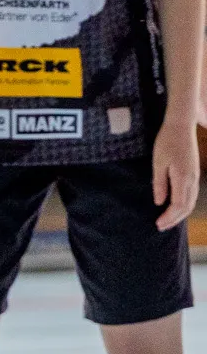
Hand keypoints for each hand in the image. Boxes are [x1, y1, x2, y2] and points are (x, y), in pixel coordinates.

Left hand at [152, 117, 199, 231]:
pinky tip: (175, 207)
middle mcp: (192, 179)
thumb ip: (159, 183)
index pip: (178, 205)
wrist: (180, 126)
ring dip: (180, 213)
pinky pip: (191, 194)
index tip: (158, 224)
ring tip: (167, 220)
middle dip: (175, 219)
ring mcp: (195, 176)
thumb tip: (159, 202)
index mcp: (183, 178)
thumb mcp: (158, 163)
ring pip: (191, 201)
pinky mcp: (193, 173)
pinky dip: (184, 205)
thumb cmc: (166, 142)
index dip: (169, 217)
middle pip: (187, 206)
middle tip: (161, 227)